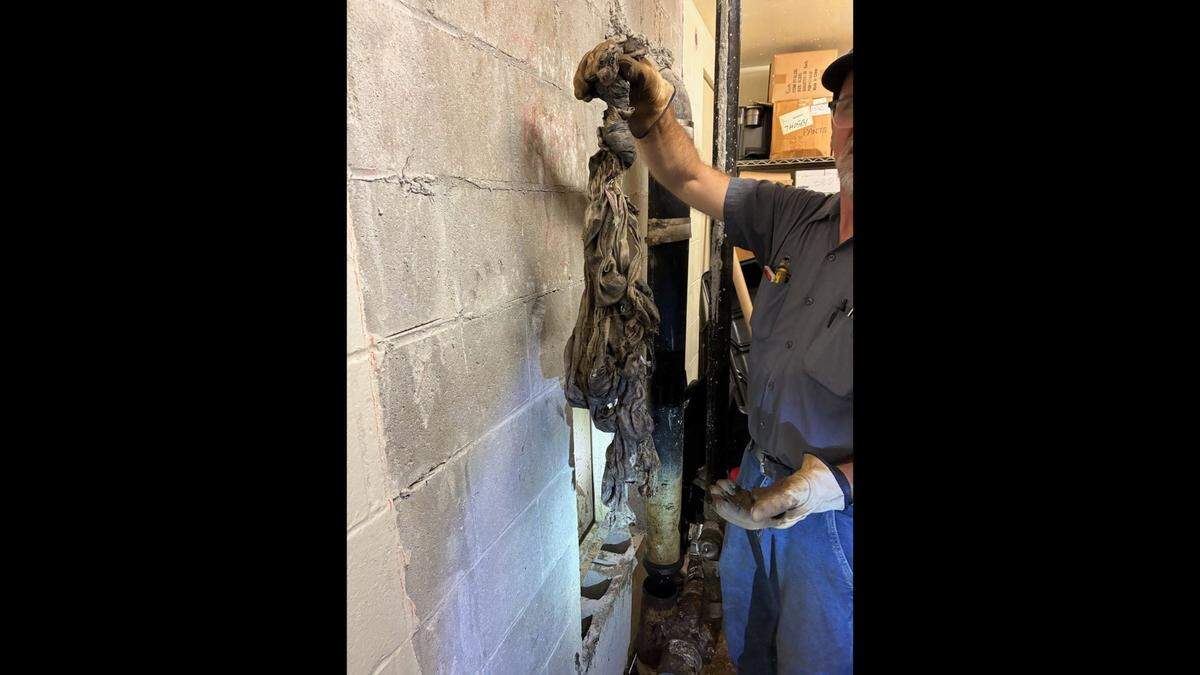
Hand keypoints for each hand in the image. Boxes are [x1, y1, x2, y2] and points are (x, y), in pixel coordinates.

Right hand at [572, 38, 674, 137]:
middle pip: (593, 58)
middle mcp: (616, 59)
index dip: (597, 60)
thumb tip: (619, 60)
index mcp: (627, 52)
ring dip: (581, 80)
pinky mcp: (604, 86)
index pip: (606, 49)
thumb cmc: (655, 91)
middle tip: (584, 86)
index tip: (594, 74)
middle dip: (585, 71)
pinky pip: (589, 82)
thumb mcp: (648, 77)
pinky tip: (584, 97)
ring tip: (581, 94)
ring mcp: (608, 72)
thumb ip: (634, 67)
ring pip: (588, 69)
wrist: (655, 111)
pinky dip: (583, 88)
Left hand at [709, 454, 845, 529]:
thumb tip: (753, 514)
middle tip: (713, 491)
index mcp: (776, 520)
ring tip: (717, 484)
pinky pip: (748, 497)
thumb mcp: (794, 493)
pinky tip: (728, 483)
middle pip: (742, 514)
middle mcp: (770, 516)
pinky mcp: (766, 497)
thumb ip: (774, 503)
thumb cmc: (811, 487)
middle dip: (727, 504)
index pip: (749, 520)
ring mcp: (767, 506)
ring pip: (743, 504)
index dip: (732, 512)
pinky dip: (736, 490)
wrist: (823, 479)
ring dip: (729, 496)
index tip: (718, 501)